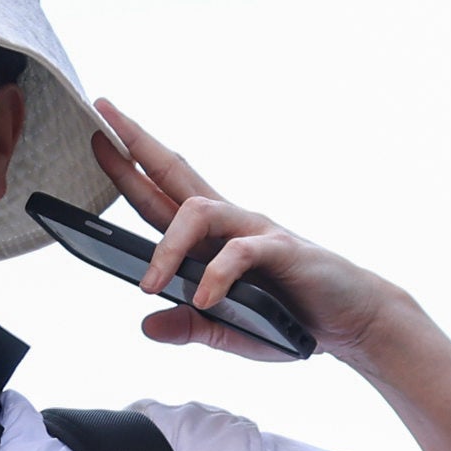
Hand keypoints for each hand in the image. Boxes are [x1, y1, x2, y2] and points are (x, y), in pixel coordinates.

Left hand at [83, 102, 400, 360]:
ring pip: (199, 213)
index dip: (129, 165)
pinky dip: (218, 278)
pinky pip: (240, 253)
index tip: (98, 137)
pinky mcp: (282, 250)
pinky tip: (208, 302)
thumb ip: (190, 326)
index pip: (161, 194)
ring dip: (167, 248)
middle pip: (176, 173)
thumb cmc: (291, 319)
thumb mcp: (229, 332)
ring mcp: (256, 231)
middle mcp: (231, 222)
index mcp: (212, 238)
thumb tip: (148, 324)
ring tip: (150, 284)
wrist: (352, 321)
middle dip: (137, 146)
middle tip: (103, 118)